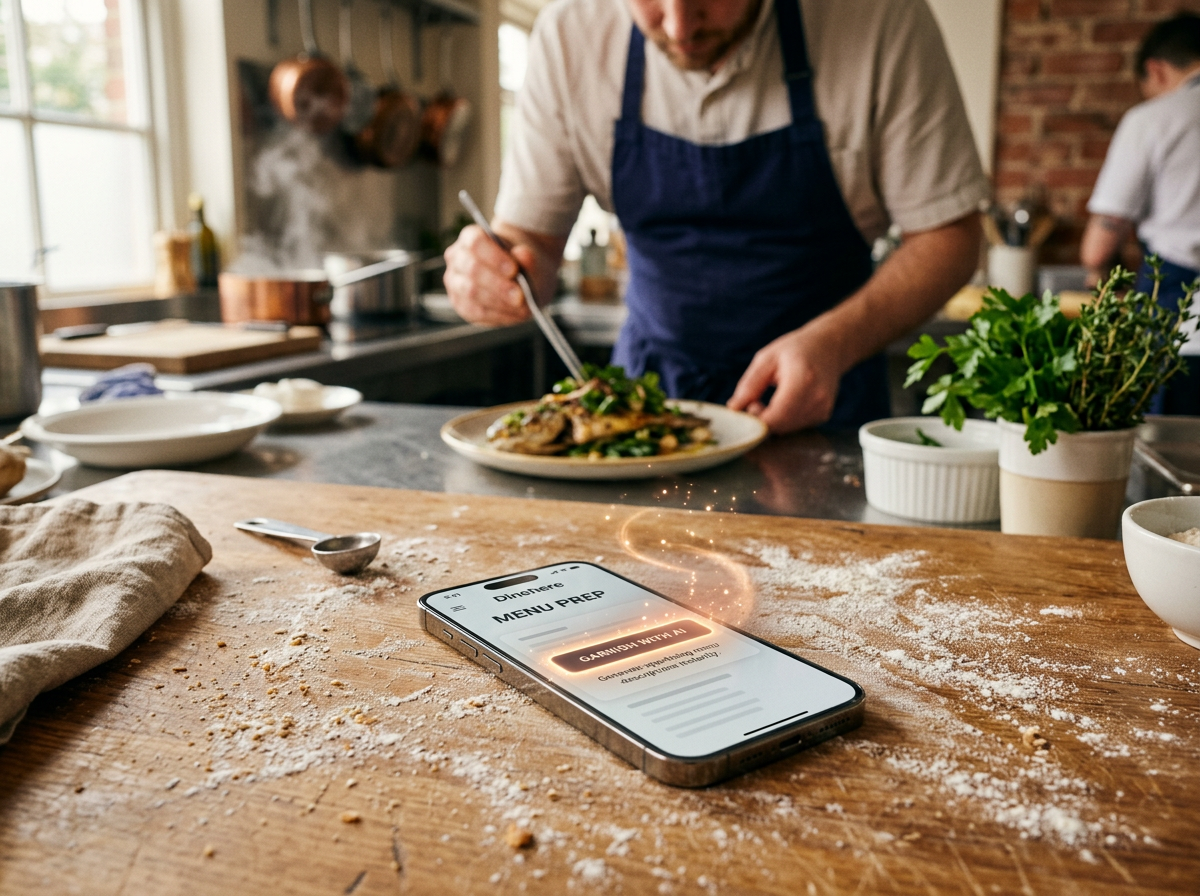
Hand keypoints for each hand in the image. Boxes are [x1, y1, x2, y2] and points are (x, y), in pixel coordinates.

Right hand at [443, 225, 535, 325]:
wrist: (519, 278)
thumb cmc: (521, 264)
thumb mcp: (531, 259)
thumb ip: (527, 257)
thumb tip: (524, 254)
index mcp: (471, 237)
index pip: (475, 243)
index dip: (494, 257)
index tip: (514, 270)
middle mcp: (457, 258)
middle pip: (472, 270)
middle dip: (498, 285)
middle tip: (520, 295)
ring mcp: (455, 282)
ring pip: (472, 293)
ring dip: (499, 302)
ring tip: (522, 307)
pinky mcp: (461, 305)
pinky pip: (476, 312)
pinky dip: (498, 314)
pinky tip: (514, 314)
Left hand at [727, 325, 847, 433]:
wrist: (829, 347)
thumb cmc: (795, 349)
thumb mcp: (767, 359)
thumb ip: (749, 385)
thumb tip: (734, 409)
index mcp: (802, 380)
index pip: (775, 417)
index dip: (756, 420)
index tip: (748, 406)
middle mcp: (816, 398)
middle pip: (780, 426)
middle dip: (762, 420)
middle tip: (755, 402)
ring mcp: (823, 409)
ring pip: (787, 430)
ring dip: (773, 421)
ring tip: (771, 400)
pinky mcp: (823, 415)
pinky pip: (796, 426)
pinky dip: (784, 420)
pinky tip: (783, 403)